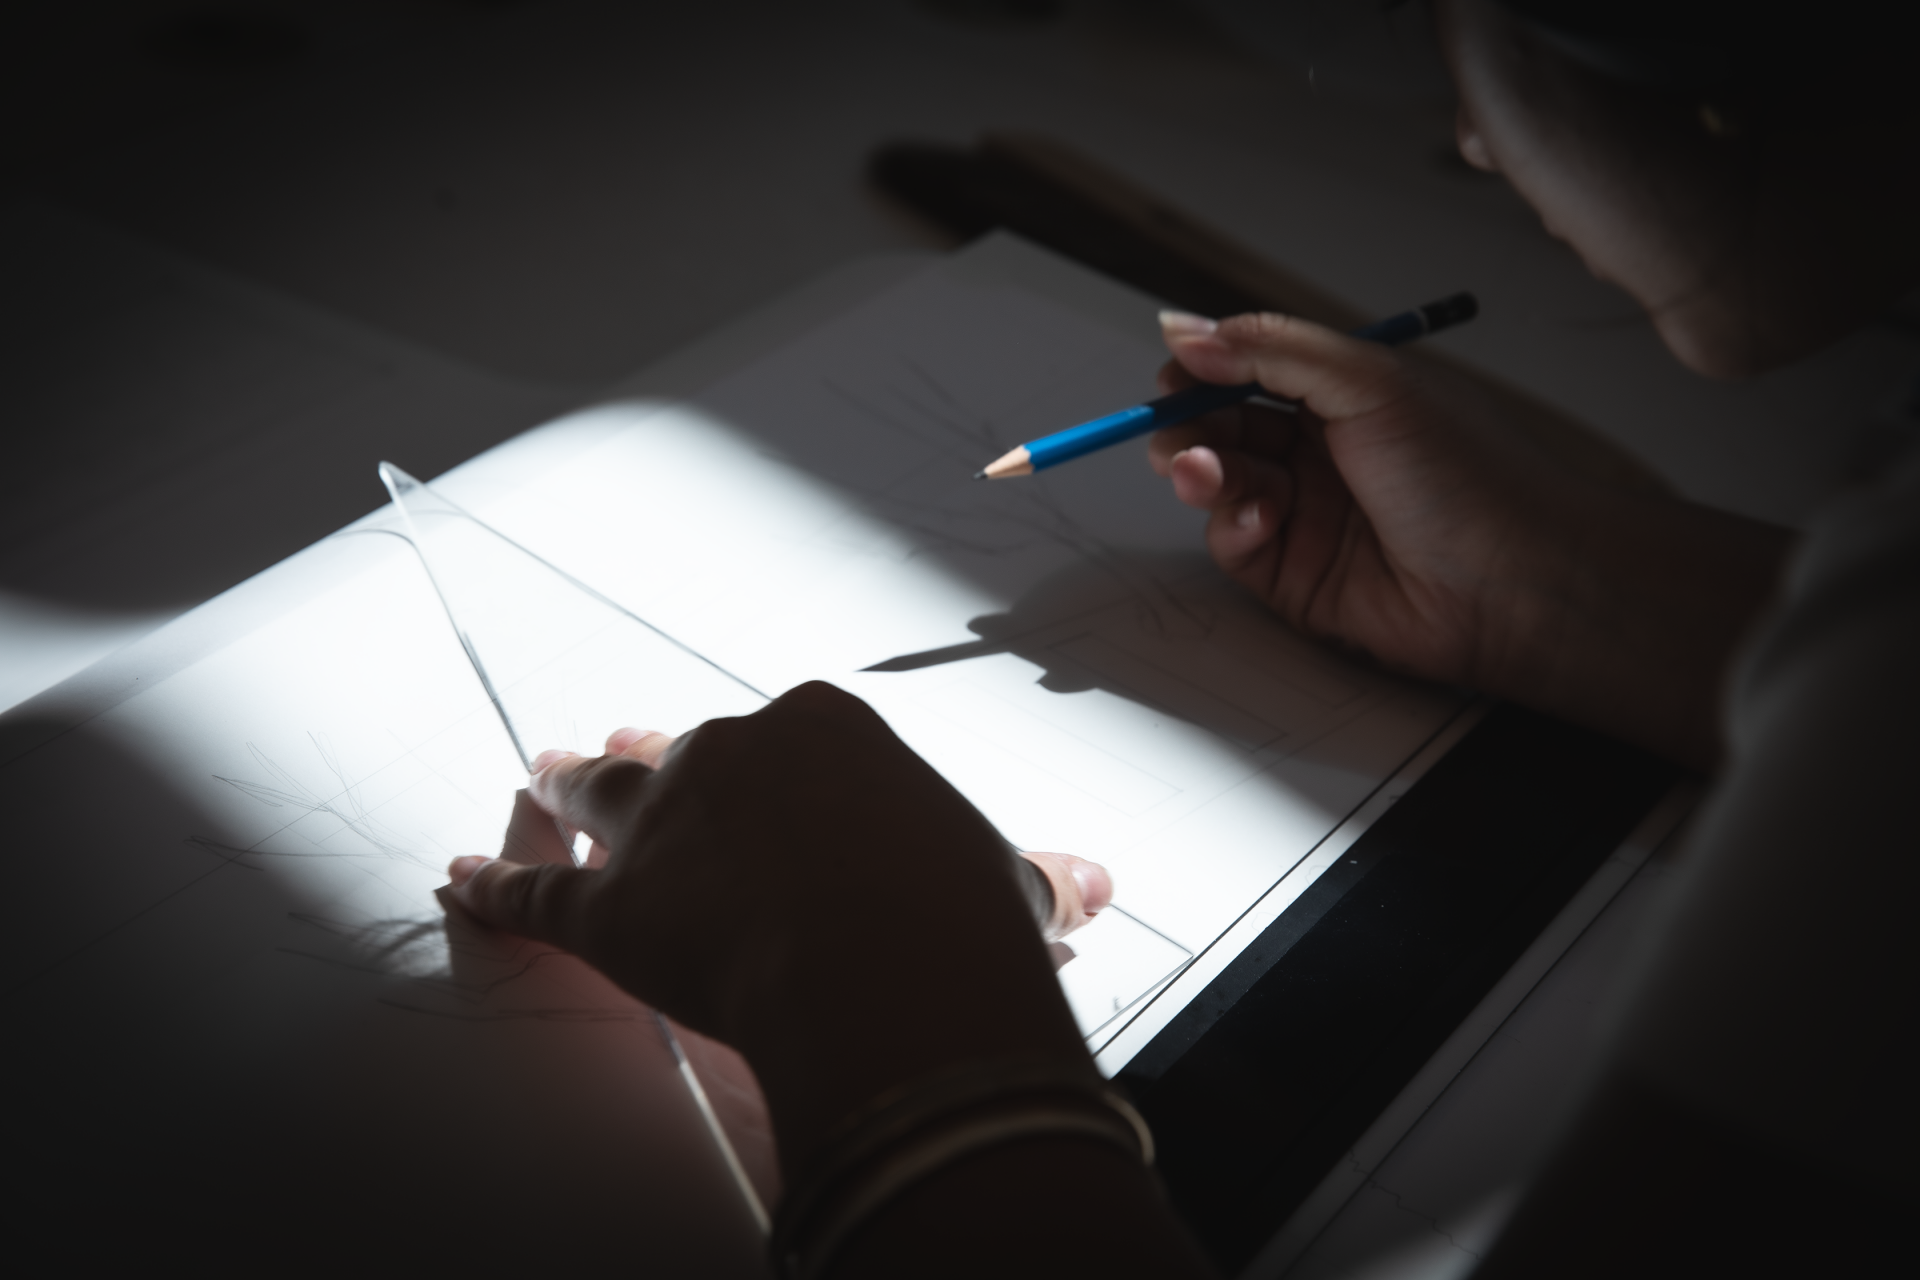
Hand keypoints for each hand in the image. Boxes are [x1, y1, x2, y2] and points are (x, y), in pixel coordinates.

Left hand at [444, 682, 1098, 1173]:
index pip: (778, 739)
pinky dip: (496, 887)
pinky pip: (536, 891)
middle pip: (678, 750)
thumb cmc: (950, 909)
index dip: (760, 763)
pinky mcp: (609, 908)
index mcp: (821, 731)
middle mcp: (731, 758)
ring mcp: (662, 828)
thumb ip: (1031, 874)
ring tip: (543, 772)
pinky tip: (464, 880)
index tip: (756, 774)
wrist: (887, 964)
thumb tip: (1089, 882)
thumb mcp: (1003, 879)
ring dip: (566, 788)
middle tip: (619, 748)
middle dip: (650, 754)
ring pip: (598, 796)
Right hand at [1151, 311, 1791, 768]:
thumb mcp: (1369, 382)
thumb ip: (1270, 350)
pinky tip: (1260, 516)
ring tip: (1203, 470)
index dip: (1206, 368)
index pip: (1251, 370)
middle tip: (1175, 426)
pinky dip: (1231, 524)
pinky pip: (1233, 545)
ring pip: (1218, 484)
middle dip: (1188, 423)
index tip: (1176, 370)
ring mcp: (1306, 515)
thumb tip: (1183, 326)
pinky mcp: (1294, 577)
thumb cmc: (1470, 476)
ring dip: (1200, 471)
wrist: (1517, 584)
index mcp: (1345, 394)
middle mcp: (1322, 452)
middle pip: (1222, 426)